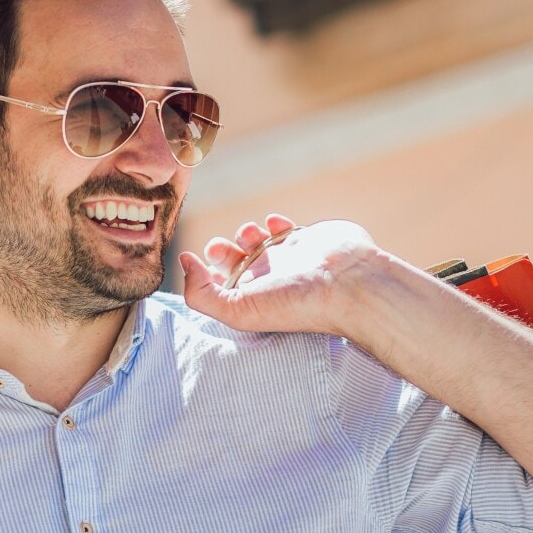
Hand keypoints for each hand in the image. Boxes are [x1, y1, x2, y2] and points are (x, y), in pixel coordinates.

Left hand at [180, 215, 393, 335]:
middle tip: (222, 248)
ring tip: (250, 234)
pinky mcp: (308, 238)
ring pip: (256, 238)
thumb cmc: (295, 303)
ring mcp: (288, 257)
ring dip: (246, 231)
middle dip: (220, 248)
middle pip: (232, 259)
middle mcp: (267, 278)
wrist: (349, 284)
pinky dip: (276, 221)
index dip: (201, 272)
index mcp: (250, 296)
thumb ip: (200, 292)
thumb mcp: (237, 310)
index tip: (197, 260)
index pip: (216, 284)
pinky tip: (276, 224)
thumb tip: (184, 262)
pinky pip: (285, 226)